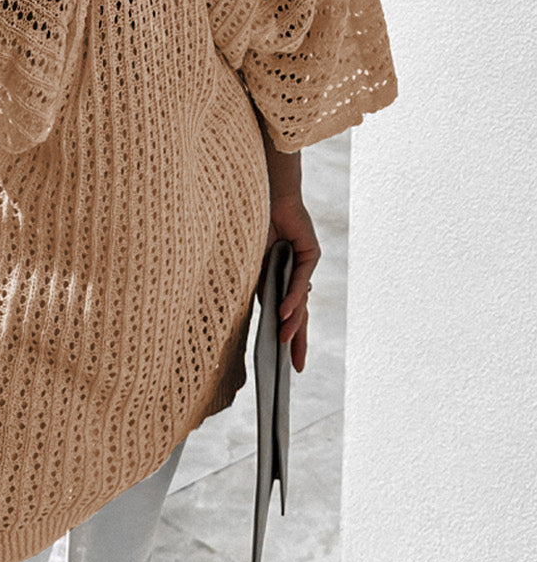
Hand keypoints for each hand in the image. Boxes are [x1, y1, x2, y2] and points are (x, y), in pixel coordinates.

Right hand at [261, 192, 320, 372]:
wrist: (262, 195)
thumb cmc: (252, 226)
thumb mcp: (251, 266)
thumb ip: (260, 288)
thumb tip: (264, 315)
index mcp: (279, 279)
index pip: (286, 314)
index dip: (288, 337)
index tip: (285, 361)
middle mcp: (294, 275)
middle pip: (299, 314)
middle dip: (297, 341)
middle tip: (295, 366)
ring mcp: (303, 266)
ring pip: (300, 302)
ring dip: (292, 323)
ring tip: (285, 343)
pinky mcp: (310, 254)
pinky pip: (300, 282)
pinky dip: (292, 298)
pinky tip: (285, 314)